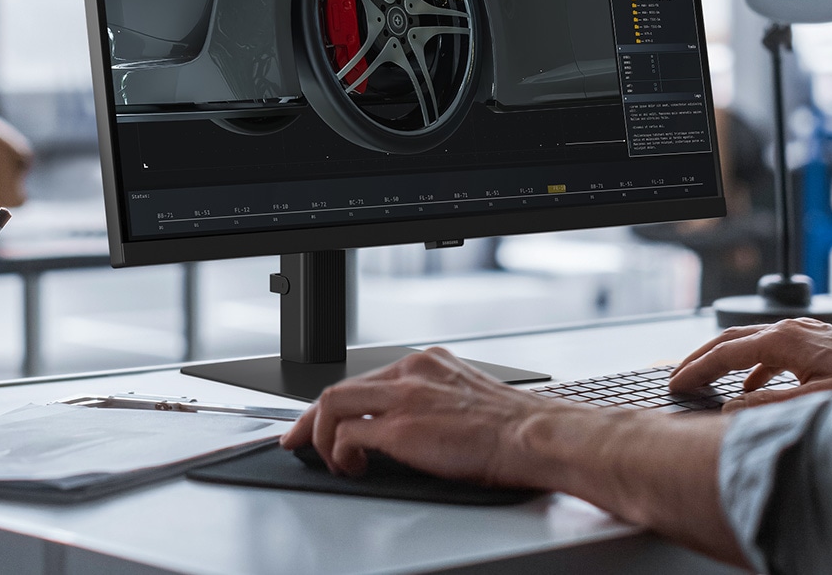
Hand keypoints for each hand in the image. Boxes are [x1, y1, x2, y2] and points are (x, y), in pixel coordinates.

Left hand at [281, 347, 577, 485]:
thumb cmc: (511, 429)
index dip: (338, 403)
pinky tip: (354, 469)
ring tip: (333, 463)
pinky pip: (347, 434)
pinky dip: (340, 453)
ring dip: (321, 436)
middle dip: (309, 418)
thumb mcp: (464, 399)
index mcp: (427, 362)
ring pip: (333, 404)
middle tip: (297, 441)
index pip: (366, 378)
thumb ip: (431, 401)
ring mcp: (403, 396)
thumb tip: (405, 428)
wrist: (535, 436)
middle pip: (340, 387)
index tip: (322, 420)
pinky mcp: (401, 427)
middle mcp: (411, 370)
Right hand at [668, 318, 831, 410]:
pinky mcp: (819, 345)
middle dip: (702, 358)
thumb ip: (770, 405)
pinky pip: (773, 353)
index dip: (697, 369)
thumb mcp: (817, 402)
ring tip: (708, 385)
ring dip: (726, 364)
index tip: (676, 384)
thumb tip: (731, 406)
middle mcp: (793, 330)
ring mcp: (806, 335)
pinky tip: (752, 389)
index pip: (726, 351)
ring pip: (752, 345)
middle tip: (678, 378)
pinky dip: (753, 369)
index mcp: (786, 339)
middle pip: (733, 339)